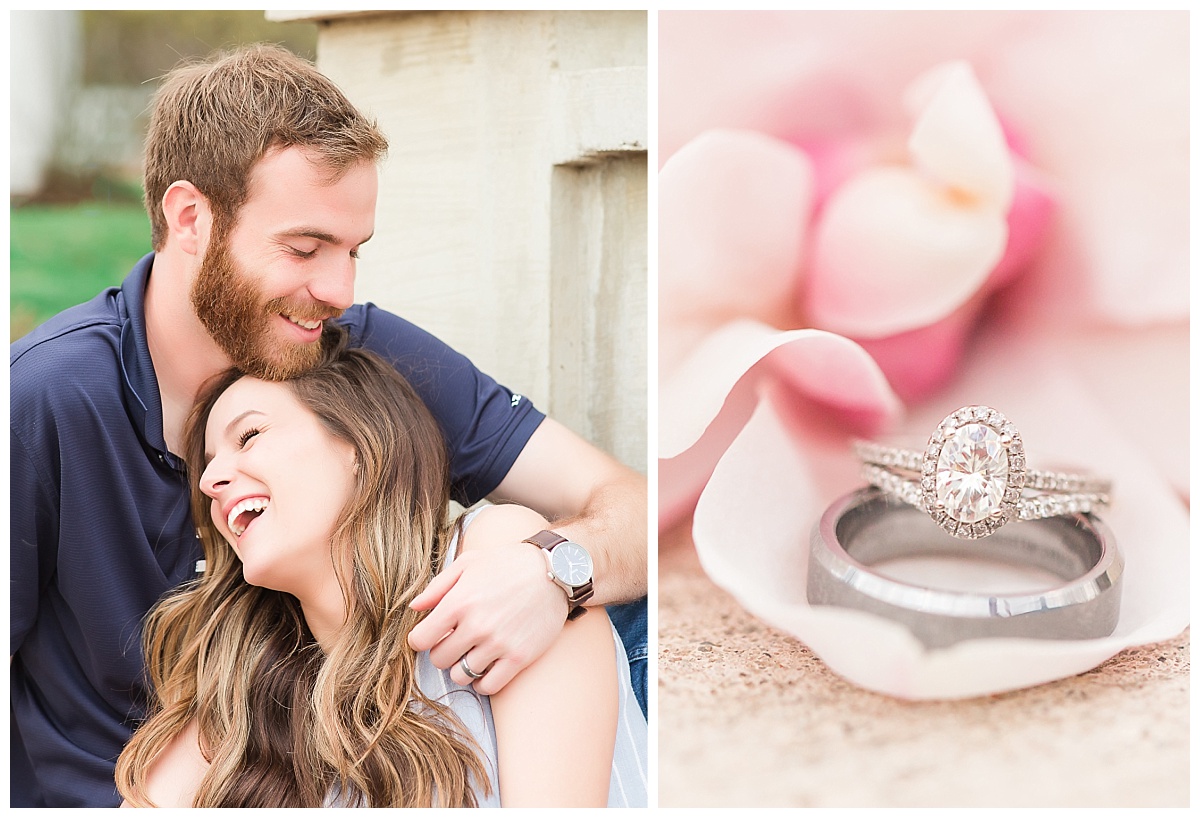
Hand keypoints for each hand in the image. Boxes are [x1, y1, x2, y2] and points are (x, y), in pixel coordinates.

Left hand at [408, 537, 567, 694]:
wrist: (554, 570)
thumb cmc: (509, 563)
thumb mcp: (469, 563)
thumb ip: (438, 586)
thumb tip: (414, 607)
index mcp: (459, 602)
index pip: (420, 639)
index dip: (421, 639)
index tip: (430, 635)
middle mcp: (476, 626)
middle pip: (439, 659)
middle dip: (442, 651)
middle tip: (455, 641)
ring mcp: (499, 644)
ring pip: (461, 676)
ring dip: (462, 666)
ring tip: (472, 651)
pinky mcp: (519, 657)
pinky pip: (488, 686)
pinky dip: (482, 681)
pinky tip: (486, 666)